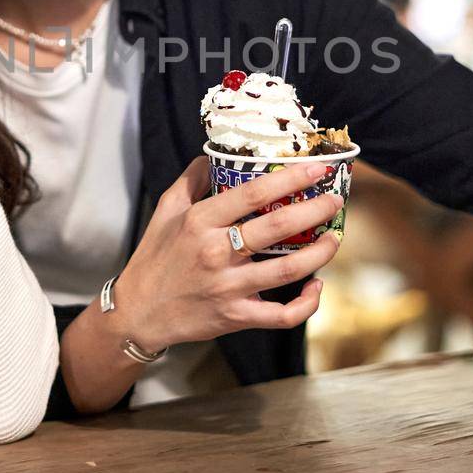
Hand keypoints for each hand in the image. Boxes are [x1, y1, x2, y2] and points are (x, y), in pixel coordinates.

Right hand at [113, 157, 342, 354]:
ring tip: (335, 238)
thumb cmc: (154, 258)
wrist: (138, 312)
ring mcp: (228, 288)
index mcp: (200, 222)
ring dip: (320, 253)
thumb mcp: (165, 210)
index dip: (289, 178)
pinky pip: (282, 315)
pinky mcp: (236, 317)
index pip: (252, 193)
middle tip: (335, 200)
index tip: (316, 169)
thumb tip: (212, 155)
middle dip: (315, 210)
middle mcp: (216, 253)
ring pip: (288, 270)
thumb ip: (190, 180)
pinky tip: (316, 287)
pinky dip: (307, 304)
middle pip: (278, 227)